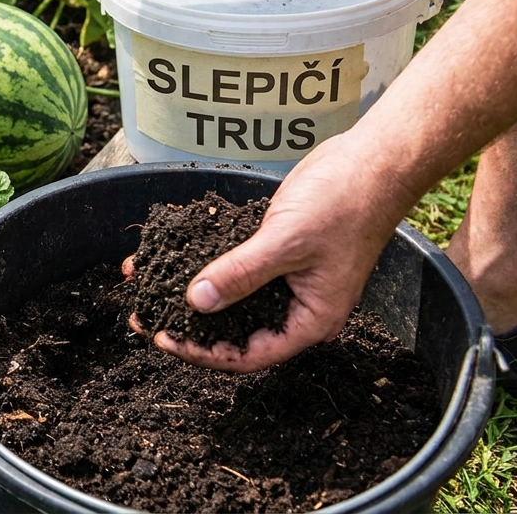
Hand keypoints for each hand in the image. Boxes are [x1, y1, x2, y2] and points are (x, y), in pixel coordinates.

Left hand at [124, 135, 409, 372]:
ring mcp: (287, 281)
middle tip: (144, 317)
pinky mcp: (276, 254)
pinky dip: (204, 264)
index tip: (163, 338)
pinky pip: (235, 268)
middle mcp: (297, 307)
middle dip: (190, 326)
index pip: (249, 354)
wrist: (371, 161)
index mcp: (310, 320)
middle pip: (236, 332)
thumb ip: (241, 274)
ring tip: (146, 286)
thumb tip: (196, 303)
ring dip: (190, 294)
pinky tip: (169, 254)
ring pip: (232, 300)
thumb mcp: (286, 242)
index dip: (203, 353)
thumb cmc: (344, 204)